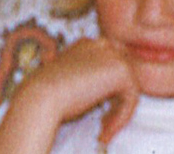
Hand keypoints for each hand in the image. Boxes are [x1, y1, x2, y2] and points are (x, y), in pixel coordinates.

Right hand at [0, 38, 139, 153]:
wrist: (41, 94)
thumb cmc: (48, 93)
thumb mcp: (70, 81)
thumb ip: (90, 80)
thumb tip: (108, 95)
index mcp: (86, 45)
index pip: (110, 66)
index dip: (109, 90)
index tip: (99, 113)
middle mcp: (101, 45)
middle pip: (123, 75)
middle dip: (118, 100)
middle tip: (104, 122)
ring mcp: (112, 55)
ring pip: (129, 88)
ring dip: (119, 112)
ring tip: (103, 129)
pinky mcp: (121, 70)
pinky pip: (132, 98)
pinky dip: (121, 117)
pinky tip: (105, 129)